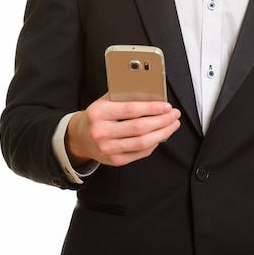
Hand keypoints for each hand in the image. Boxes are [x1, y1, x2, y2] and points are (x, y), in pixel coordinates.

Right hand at [65, 93, 180, 167]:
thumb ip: (124, 96)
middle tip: (174, 114)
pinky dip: (154, 143)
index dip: (152, 108)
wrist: (80, 138)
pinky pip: (140, 153)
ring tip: (172, 124)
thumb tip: (151, 93)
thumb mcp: (105, 101)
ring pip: (142, 143)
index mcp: (99, 113)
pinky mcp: (115, 161)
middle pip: (139, 128)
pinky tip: (161, 135)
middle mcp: (102, 132)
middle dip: (162, 121)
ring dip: (162, 133)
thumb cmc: (97, 116)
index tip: (166, 106)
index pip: (131, 110)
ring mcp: (108, 149)